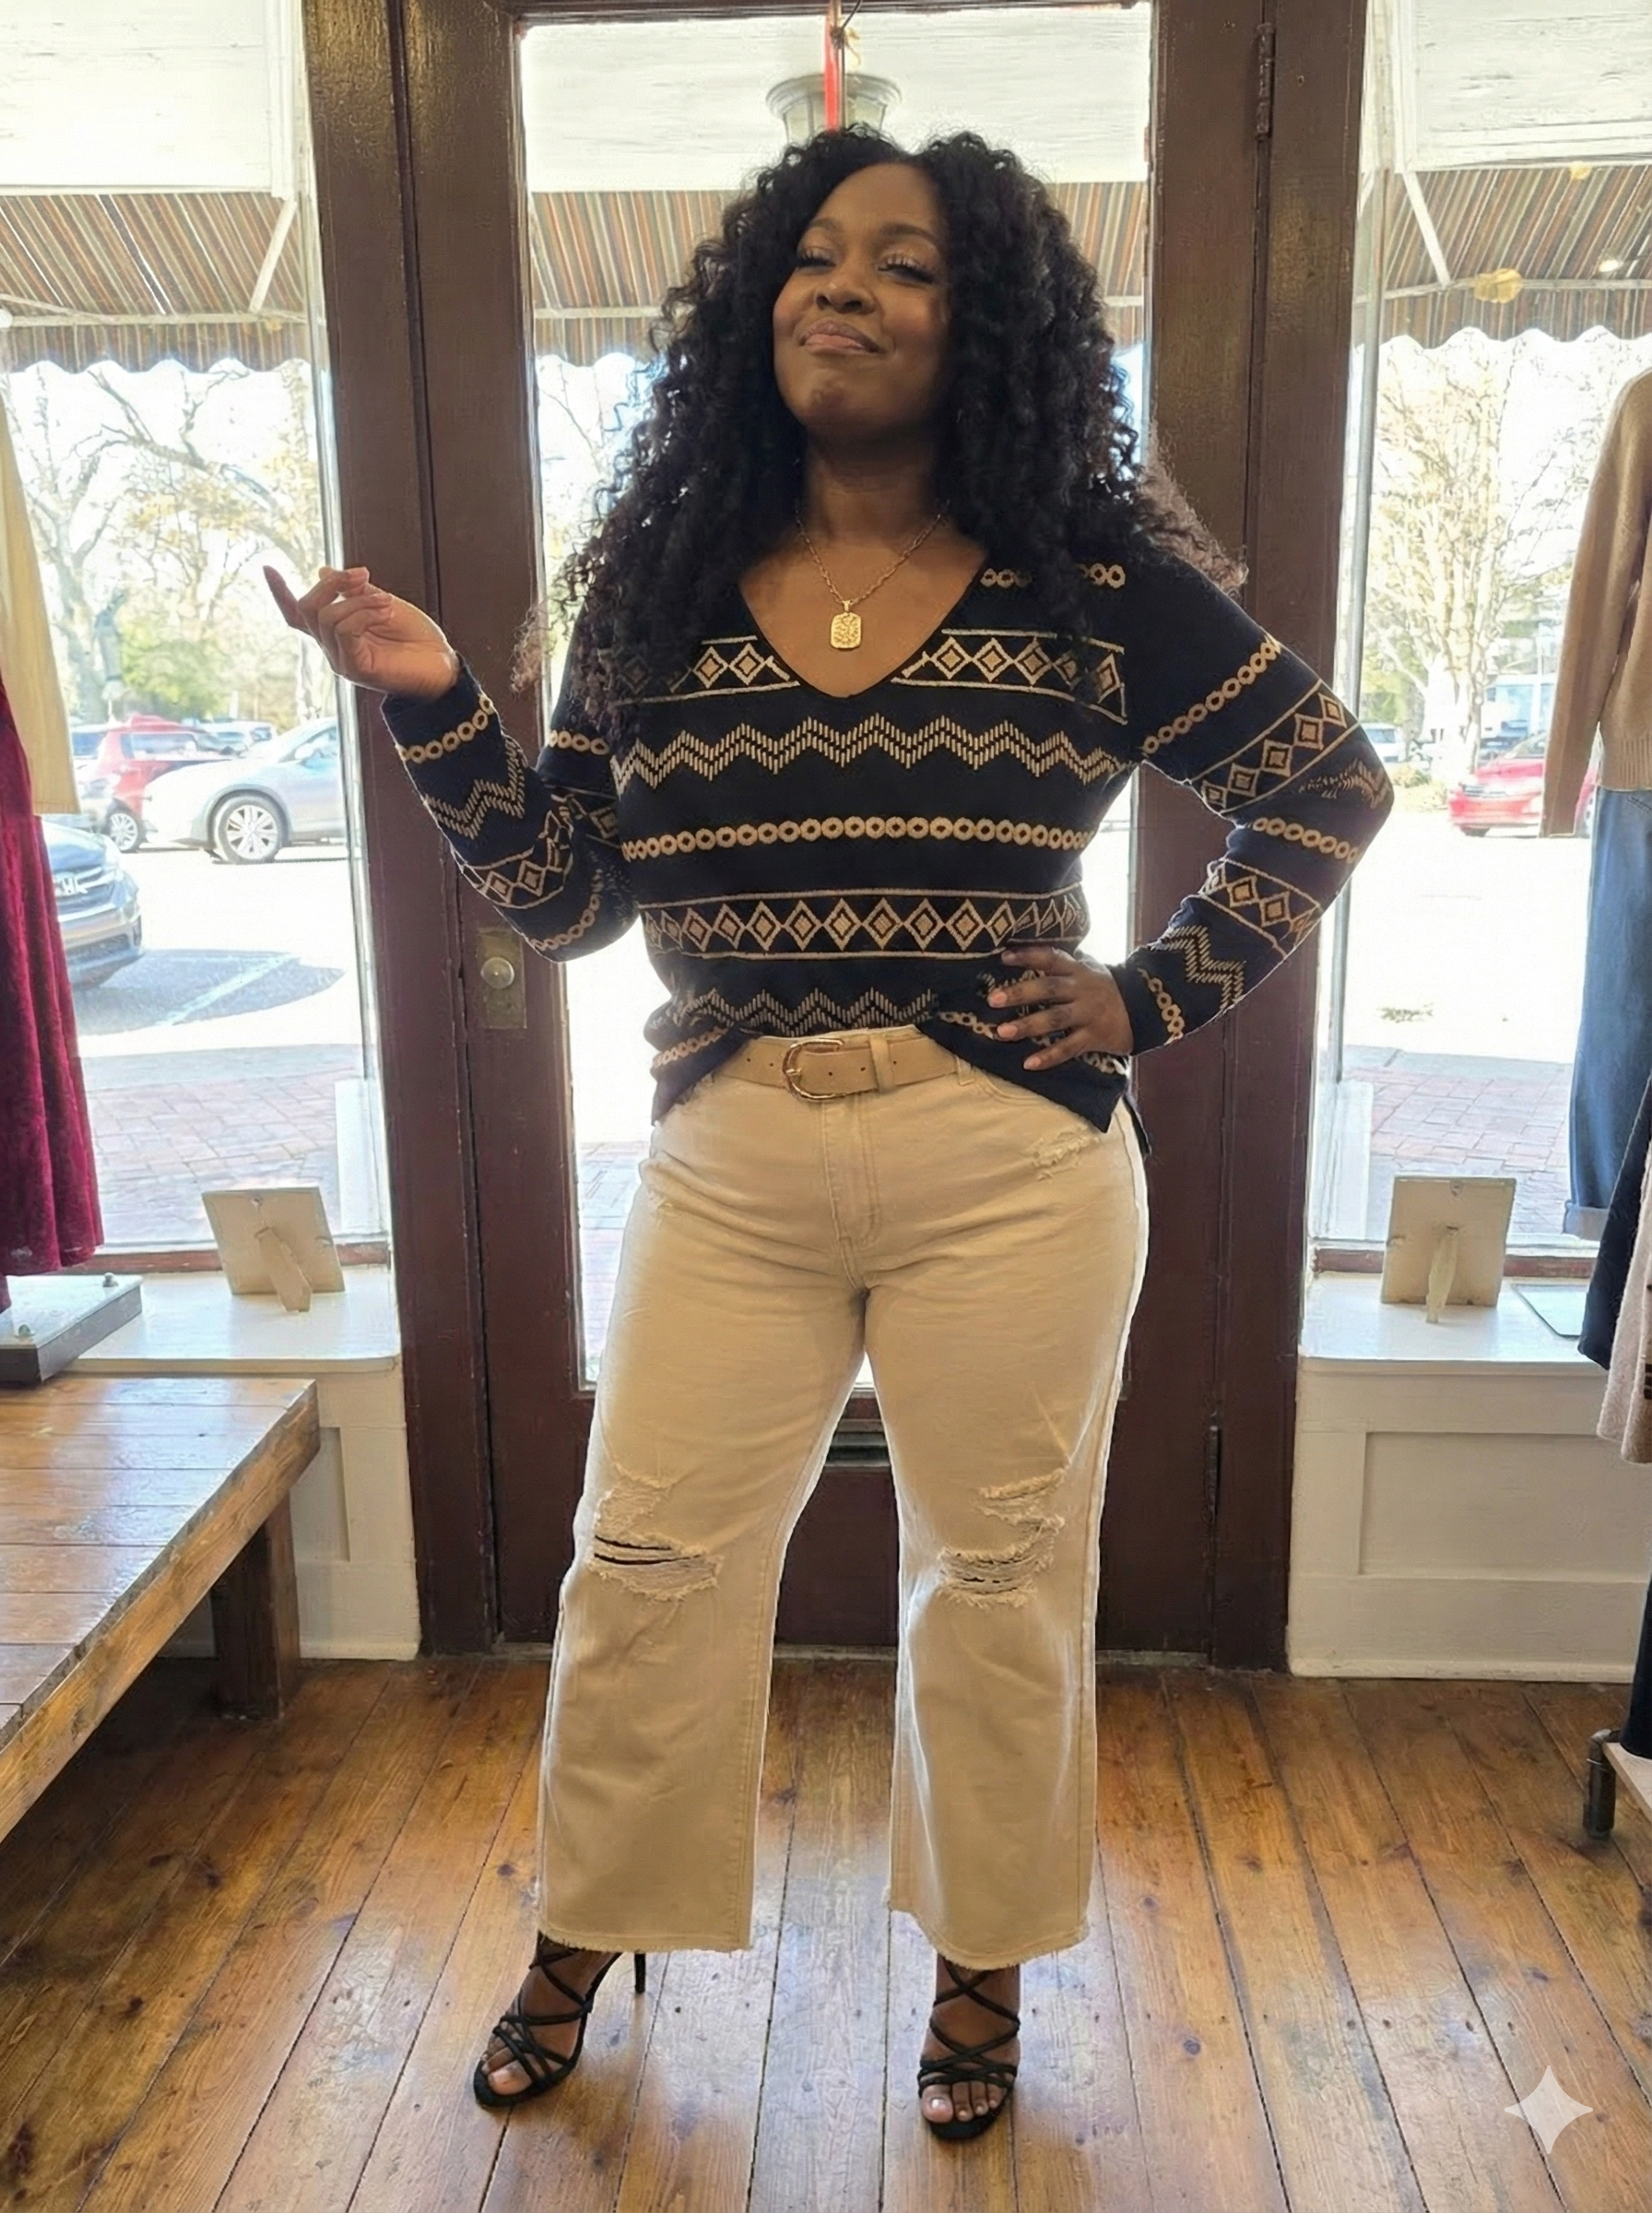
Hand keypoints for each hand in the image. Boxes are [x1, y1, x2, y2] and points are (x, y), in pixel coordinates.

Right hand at [265, 564, 460, 700]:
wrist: (444, 665)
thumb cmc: (417, 638)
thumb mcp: (382, 603)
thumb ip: (353, 592)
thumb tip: (323, 570)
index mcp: (337, 633)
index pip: (298, 615)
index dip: (280, 593)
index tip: (266, 567)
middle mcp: (333, 648)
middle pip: (308, 607)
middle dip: (333, 583)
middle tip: (364, 575)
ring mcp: (342, 660)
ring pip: (328, 616)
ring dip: (360, 600)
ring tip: (388, 603)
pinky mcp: (356, 669)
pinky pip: (346, 630)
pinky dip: (365, 613)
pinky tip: (387, 612)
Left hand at [987, 946, 1134, 1067]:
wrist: (1145, 1009)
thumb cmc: (1106, 988)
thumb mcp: (1089, 968)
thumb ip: (1063, 963)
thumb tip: (1025, 952)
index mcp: (1078, 970)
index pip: (1051, 958)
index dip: (1028, 956)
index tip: (1003, 957)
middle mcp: (1082, 989)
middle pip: (1049, 989)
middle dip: (1020, 993)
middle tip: (993, 999)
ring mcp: (1088, 1014)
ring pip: (1055, 1019)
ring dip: (1027, 1026)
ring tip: (1002, 1032)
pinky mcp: (1094, 1037)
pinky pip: (1069, 1048)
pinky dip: (1049, 1056)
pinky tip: (1028, 1063)